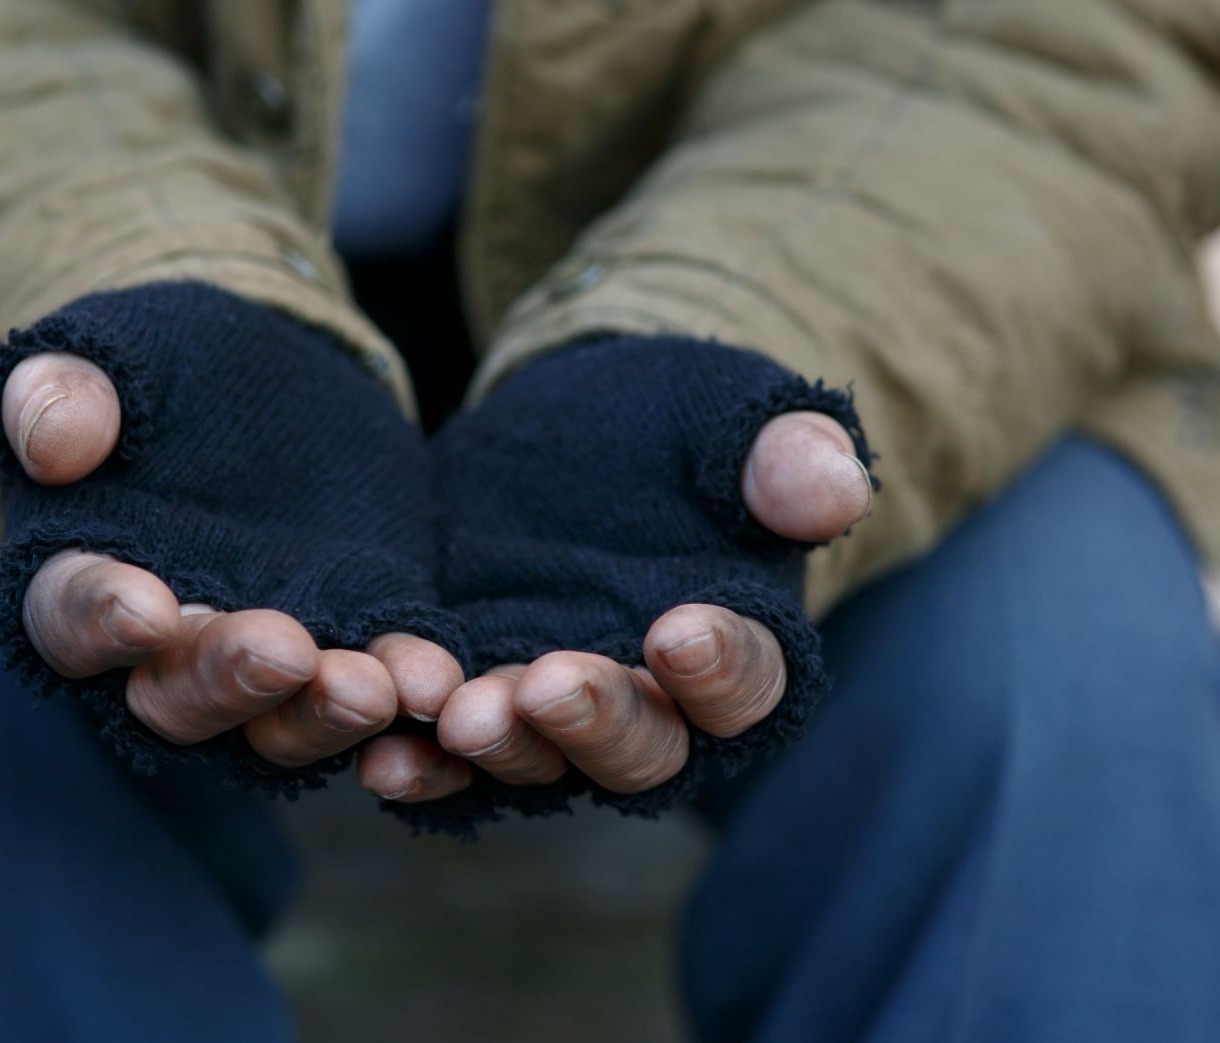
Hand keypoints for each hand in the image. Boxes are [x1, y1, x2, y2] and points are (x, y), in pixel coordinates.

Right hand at [0, 311, 462, 771]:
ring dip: (324, 713)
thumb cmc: (157, 366)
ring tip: (375, 688)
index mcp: (83, 579)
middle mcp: (168, 648)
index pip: (73, 617)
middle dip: (230, 680)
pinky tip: (435, 682)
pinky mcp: (355, 637)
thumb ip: (62, 392)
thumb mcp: (109, 355)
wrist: (266, 372)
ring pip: (282, 719)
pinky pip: (379, 683)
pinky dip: (404, 686)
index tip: (145, 607)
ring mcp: (267, 660)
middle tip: (284, 652)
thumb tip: (54, 447)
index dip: (102, 618)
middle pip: (180, 695)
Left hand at [357, 399, 870, 804]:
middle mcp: (654, 708)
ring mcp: (558, 711)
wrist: (581, 424)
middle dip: (597, 722)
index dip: (721, 667)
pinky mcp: (478, 691)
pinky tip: (384, 754)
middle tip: (549, 684)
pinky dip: (422, 762)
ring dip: (503, 746)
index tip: (681, 631)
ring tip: (462, 715)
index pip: (748, 682)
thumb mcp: (734, 416)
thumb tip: (835, 488)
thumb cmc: (684, 424)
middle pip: (642, 748)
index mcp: (739, 650)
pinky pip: (451, 751)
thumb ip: (786, 455)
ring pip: (540, 760)